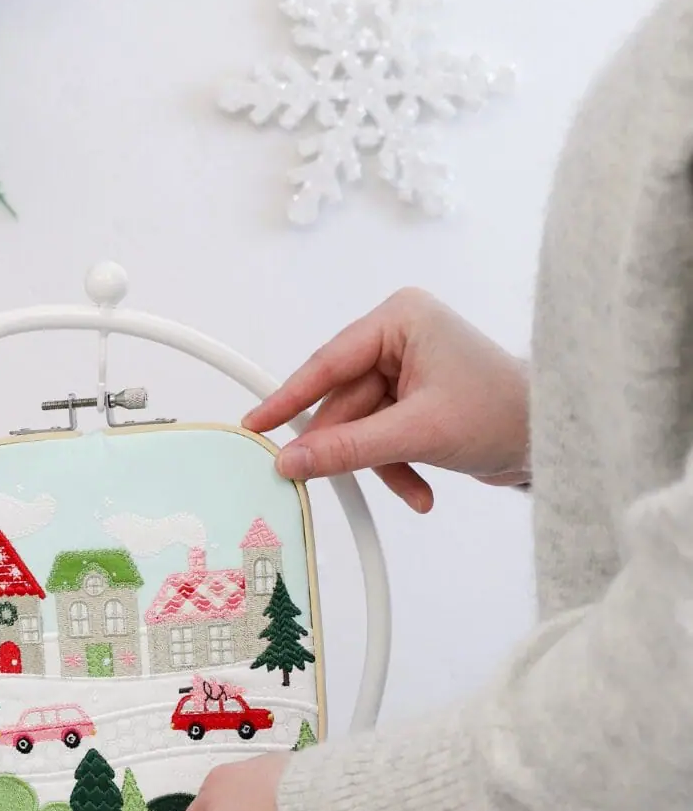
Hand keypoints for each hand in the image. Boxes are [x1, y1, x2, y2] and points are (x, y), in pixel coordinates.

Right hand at [243, 289, 529, 511]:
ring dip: (380, 465)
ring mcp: (407, 371)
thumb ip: (348, 449)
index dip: (289, 398)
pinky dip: (395, 467)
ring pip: (360, 427)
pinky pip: (380, 438)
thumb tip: (291, 462)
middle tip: (320, 479)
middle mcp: (400, 338)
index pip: (328, 363)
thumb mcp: (416, 433)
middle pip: (343, 403)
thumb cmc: (503, 413)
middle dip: (351, 447)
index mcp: (400, 320)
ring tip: (411, 488)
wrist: (555, 440)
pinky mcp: (414, 402)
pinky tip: (420, 490)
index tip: (256, 424)